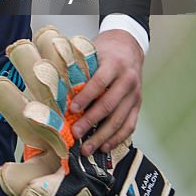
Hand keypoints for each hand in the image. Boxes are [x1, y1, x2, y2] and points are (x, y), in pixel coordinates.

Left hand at [70, 28, 143, 155]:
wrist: (129, 46)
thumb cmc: (106, 50)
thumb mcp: (93, 51)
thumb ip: (80, 67)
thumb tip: (57, 86)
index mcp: (114, 64)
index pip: (99, 83)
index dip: (85, 97)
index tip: (72, 109)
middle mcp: (128, 80)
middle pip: (109, 105)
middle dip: (91, 122)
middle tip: (75, 133)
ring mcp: (135, 94)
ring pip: (120, 120)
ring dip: (103, 137)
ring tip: (87, 148)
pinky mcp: (138, 105)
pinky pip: (130, 125)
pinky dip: (117, 138)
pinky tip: (105, 147)